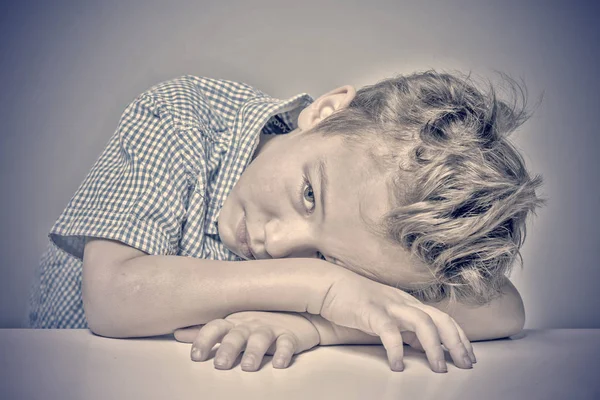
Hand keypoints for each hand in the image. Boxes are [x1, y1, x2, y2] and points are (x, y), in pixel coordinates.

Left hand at [174, 311, 319, 370]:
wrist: (298, 315)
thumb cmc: (259, 321)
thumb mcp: (232, 325)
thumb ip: (206, 332)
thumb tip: (177, 332)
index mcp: (234, 322)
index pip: (215, 326)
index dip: (204, 339)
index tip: (195, 356)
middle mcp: (250, 324)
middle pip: (236, 334)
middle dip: (228, 348)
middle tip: (220, 364)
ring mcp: (271, 328)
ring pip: (261, 338)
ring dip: (254, 352)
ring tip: (248, 366)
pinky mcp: (291, 335)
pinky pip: (288, 343)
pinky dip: (284, 353)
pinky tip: (279, 363)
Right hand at [319, 274, 475, 372]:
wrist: (330, 285)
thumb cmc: (356, 302)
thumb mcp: (387, 314)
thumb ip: (405, 327)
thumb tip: (421, 346)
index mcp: (409, 303)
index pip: (443, 317)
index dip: (459, 336)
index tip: (469, 356)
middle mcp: (403, 302)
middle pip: (440, 318)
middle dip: (456, 342)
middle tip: (465, 364)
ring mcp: (388, 305)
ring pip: (422, 322)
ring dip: (434, 346)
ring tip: (439, 367)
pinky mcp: (370, 311)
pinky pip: (388, 331)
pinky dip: (396, 349)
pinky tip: (397, 365)